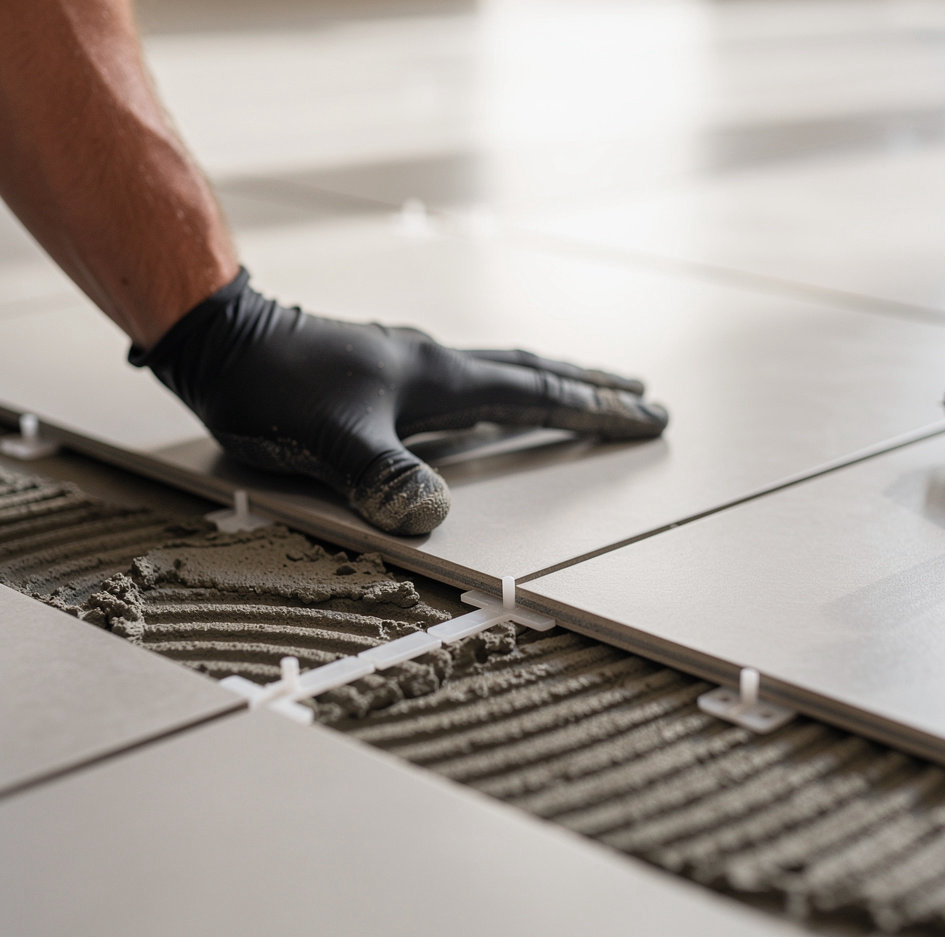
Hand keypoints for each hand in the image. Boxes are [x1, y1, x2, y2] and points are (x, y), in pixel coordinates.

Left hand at [131, 269, 668, 534]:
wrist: (222, 341)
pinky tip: (493, 405)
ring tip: (589, 393)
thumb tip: (434, 516)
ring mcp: (414, 366)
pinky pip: (472, 383)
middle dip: (594, 389)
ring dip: (555, 383)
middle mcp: (438, 365)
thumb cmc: (272, 388)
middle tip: (644, 398)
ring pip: (505, 372)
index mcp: (440, 379)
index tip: (649, 414)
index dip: (595, 408)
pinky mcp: (389, 375)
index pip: (537, 392)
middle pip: (536, 371)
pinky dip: (507, 391)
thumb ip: (380, 473)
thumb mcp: (325, 438)